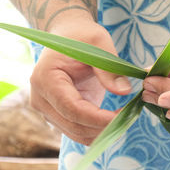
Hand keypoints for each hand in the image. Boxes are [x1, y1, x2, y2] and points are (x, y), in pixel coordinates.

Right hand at [30, 16, 131, 144]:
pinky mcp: (57, 115)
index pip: (71, 108)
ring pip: (76, 133)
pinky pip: (77, 131)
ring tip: (123, 119)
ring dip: (101, 132)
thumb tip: (124, 91)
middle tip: (128, 118)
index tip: (121, 117)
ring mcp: (47, 109)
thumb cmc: (82, 36)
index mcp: (46, 78)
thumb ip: (109, 69)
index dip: (97, 118)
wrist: (68, 36)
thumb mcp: (99, 43)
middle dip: (102, 127)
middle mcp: (40, 98)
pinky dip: (96, 131)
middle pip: (73, 125)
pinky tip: (113, 121)